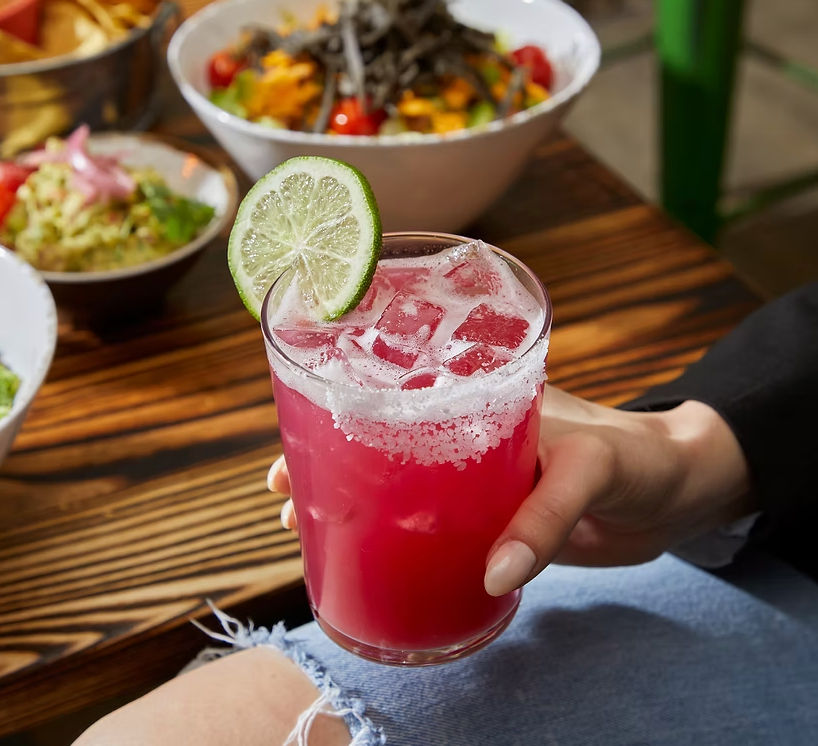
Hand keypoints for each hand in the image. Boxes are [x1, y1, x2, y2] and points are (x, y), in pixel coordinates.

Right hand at [268, 387, 753, 596]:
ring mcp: (475, 478)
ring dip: (358, 503)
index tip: (292, 444)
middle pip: (380, 440)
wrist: (676, 493)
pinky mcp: (493, 519)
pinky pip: (437, 526)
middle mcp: (466, 432)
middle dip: (330, 462)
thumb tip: (490, 576)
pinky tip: (378, 556)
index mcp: (478, 396)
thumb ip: (544, 516)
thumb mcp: (590, 469)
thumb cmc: (636, 456)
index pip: (392, 392)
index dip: (336, 411)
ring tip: (312, 530)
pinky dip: (403, 538)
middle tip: (288, 497)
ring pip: (400, 485)